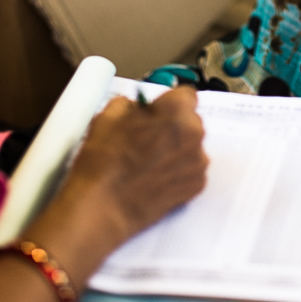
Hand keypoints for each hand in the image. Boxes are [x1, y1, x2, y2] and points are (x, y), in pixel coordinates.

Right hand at [67, 87, 207, 240]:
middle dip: (172, 126)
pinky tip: (155, 176)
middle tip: (147, 138)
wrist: (103, 207)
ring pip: (191, 145)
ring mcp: (198, 161)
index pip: (185, 94)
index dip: (168, 103)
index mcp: (176, 110)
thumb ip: (131, 104)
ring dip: (176, 148)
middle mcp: (193, 133)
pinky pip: (191, 168)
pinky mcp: (196, 185)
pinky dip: (178, 170)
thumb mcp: (108, 115)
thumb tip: (139, 108)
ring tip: (148, 162)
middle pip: (190, 120)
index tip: (158, 112)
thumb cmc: (104, 163)